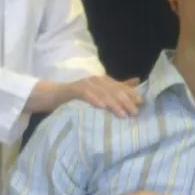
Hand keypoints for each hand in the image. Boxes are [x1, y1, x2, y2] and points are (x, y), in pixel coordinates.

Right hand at [26, 75, 141, 115]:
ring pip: (102, 93)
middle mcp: (96, 80)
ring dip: (114, 104)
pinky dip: (94, 100)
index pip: (120, 87)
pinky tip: (102, 107)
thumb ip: (117, 87)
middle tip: (135, 113)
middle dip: (126, 101)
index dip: (131, 95)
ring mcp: (85, 83)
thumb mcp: (98, 93)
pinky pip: (86, 94)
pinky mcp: (73, 89)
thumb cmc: (77, 96)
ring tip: (123, 114)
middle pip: (114, 90)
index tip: (142, 104)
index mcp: (103, 81)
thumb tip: (137, 81)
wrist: (52, 95)